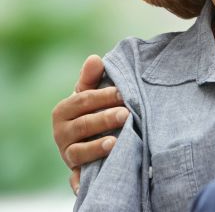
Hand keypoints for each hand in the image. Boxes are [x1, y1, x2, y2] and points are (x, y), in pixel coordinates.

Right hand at [51, 54, 128, 193]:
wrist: (90, 140)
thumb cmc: (93, 110)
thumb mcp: (91, 94)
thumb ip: (92, 78)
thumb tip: (94, 59)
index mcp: (64, 110)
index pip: (82, 100)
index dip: (102, 96)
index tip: (122, 92)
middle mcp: (61, 133)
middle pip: (82, 125)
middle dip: (104, 119)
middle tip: (126, 114)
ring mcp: (67, 154)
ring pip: (78, 152)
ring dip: (96, 148)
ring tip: (115, 143)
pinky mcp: (76, 172)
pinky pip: (77, 178)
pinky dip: (81, 181)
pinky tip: (92, 181)